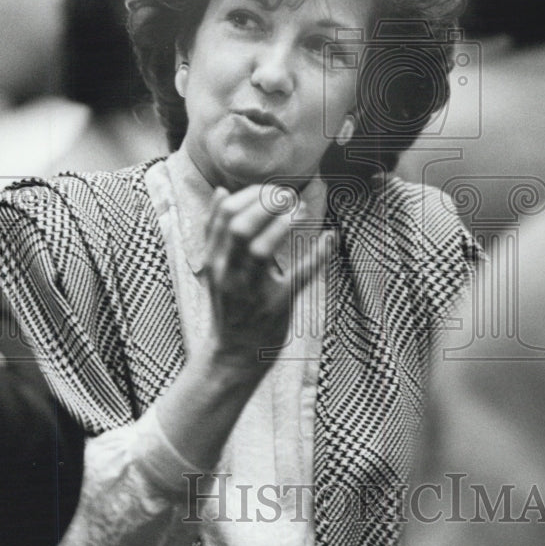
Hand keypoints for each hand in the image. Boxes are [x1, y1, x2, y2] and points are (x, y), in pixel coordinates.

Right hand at [201, 183, 327, 380]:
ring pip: (261, 249)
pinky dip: (317, 255)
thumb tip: (222, 191)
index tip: (271, 190)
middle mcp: (229, 273)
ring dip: (282, 224)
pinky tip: (329, 236)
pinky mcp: (277, 305)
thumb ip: (216, 232)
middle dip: (265, 204)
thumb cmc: (230, 304)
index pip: (226, 215)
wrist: (233, 355)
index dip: (250, 195)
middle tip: (286, 196)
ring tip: (299, 211)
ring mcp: (252, 290)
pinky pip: (298, 276)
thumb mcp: (216, 267)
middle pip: (240, 227)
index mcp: (215, 259)